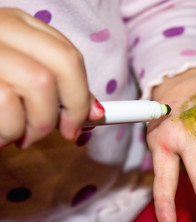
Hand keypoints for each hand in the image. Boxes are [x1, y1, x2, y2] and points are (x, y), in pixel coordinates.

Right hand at [0, 8, 103, 148]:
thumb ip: (56, 89)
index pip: (69, 55)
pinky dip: (7, 134)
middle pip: (61, 64)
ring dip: (36, 125)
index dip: (84, 92)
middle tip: (66, 132)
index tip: (91, 118)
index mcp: (17, 25)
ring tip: (18, 134)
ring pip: (37, 84)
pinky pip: (5, 110)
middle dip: (73, 106)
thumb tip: (97, 112)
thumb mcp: (20, 77)